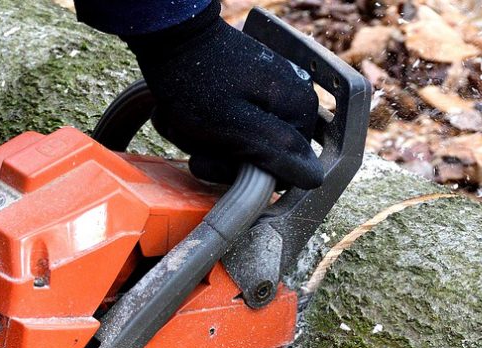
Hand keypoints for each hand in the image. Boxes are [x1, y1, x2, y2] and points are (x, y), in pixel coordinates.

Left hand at [124, 0, 321, 189]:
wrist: (166, 35)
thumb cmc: (195, 81)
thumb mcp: (235, 126)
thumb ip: (277, 152)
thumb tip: (314, 178)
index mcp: (298, 109)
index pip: (284, 170)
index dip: (247, 173)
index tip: (217, 156)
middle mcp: (289, 102)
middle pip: (257, 160)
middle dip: (216, 155)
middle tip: (192, 135)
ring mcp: (267, 97)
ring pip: (234, 147)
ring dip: (201, 142)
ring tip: (181, 120)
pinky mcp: (244, 94)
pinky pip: (224, 128)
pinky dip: (198, 128)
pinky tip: (182, 115)